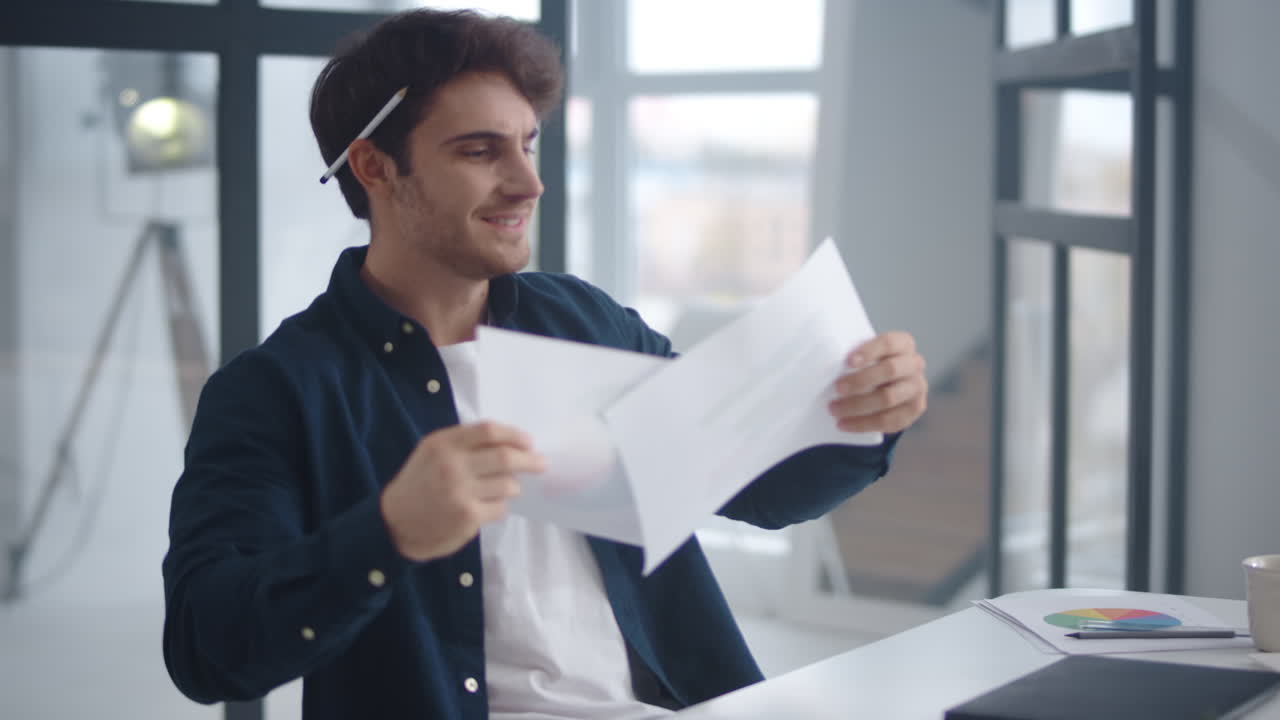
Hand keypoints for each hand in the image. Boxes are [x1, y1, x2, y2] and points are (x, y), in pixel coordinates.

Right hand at [380, 421, 545, 561]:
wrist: (394, 523)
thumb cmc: (419, 484)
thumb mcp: (432, 453)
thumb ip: (464, 444)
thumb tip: (510, 442)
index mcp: (443, 444)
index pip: (489, 431)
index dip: (514, 435)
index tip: (529, 442)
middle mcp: (451, 465)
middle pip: (505, 457)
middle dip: (529, 460)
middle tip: (541, 463)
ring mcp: (460, 492)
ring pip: (508, 484)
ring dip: (512, 487)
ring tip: (504, 489)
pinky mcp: (468, 516)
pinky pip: (500, 508)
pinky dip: (500, 507)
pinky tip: (487, 507)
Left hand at [828, 331, 927, 433]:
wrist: (890, 385)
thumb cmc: (870, 365)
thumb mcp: (866, 354)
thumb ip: (854, 355)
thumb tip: (824, 362)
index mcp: (903, 343)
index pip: (888, 343)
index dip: (869, 351)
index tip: (847, 362)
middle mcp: (915, 364)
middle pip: (890, 370)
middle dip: (860, 381)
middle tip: (836, 389)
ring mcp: (917, 387)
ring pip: (889, 398)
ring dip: (857, 406)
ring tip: (835, 410)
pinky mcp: (915, 409)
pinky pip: (889, 420)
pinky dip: (864, 424)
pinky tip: (845, 424)